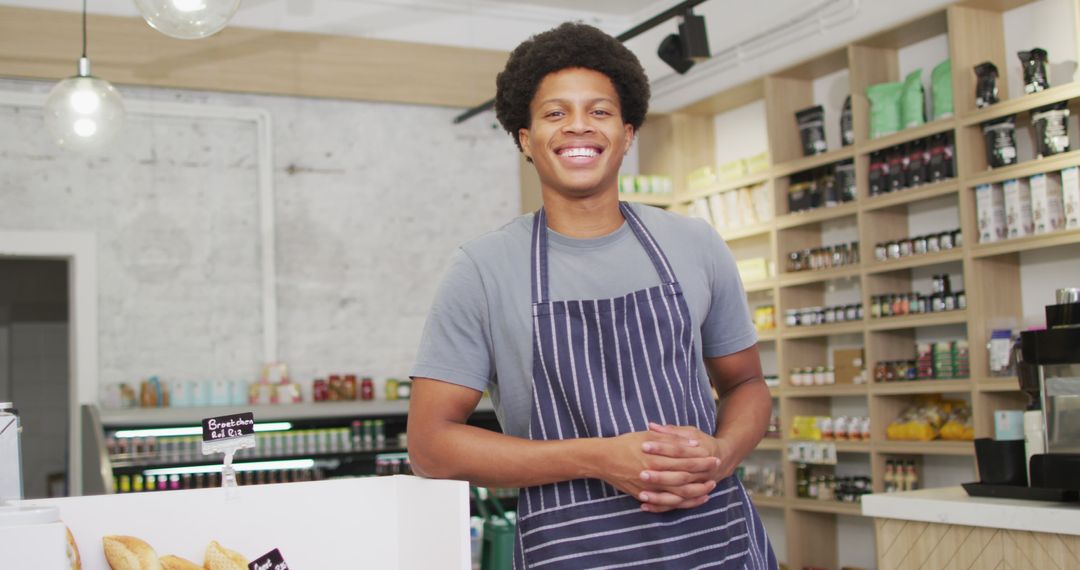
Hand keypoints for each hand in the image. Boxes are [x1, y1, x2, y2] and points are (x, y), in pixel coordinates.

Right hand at [598, 430, 719, 511]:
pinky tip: (690, 500)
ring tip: (708, 490)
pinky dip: (679, 503)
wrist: (603, 459)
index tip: (713, 457)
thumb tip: (693, 443)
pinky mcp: (644, 495)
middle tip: (716, 472)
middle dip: (702, 475)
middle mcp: (654, 473)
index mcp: (655, 457)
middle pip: (684, 477)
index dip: (700, 459)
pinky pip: (666, 503)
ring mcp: (649, 487)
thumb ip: (671, 439)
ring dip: (695, 492)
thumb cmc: (626, 443)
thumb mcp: (648, 435)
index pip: (684, 459)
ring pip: (677, 494)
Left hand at [637, 423, 736, 512]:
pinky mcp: (691, 496)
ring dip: (660, 496)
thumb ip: (671, 431)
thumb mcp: (690, 432)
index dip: (661, 448)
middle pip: (679, 475)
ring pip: (679, 494)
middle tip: (641, 474)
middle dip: (660, 476)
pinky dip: (661, 507)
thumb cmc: (701, 443)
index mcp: (700, 452)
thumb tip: (650, 425)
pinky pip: (676, 505)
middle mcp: (701, 472)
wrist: (723, 458)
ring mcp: (697, 486)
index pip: (678, 450)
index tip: (643, 446)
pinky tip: (644, 506)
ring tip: (641, 494)